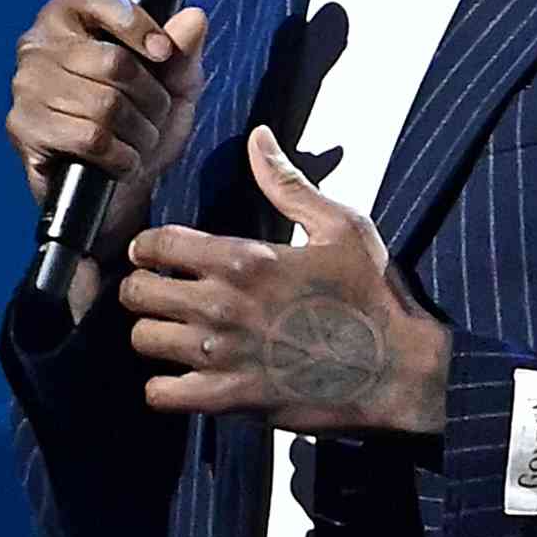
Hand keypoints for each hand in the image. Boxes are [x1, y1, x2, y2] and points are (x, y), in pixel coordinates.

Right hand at [6, 0, 208, 314]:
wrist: (119, 189)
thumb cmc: (140, 124)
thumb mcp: (174, 87)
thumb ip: (183, 53)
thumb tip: (194, 18)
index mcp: (68, 17)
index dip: (136, 24)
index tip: (163, 54)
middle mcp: (37, 44)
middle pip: (113, 62)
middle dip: (151, 98)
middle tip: (156, 117)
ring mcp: (25, 86)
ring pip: (104, 104)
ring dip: (139, 132)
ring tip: (140, 142)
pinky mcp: (23, 128)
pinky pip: (90, 139)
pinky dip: (122, 157)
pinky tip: (122, 162)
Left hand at [121, 127, 452, 433]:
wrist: (401, 372)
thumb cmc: (374, 298)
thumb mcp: (341, 228)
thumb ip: (287, 183)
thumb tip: (258, 138)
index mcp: (244, 258)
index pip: (154, 244)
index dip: (148, 248)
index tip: (155, 257)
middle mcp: (223, 305)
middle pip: (136, 292)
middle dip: (142, 290)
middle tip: (159, 297)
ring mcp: (223, 355)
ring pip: (143, 341)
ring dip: (152, 338)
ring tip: (172, 337)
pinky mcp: (232, 399)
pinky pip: (162, 396)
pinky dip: (164, 389)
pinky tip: (182, 380)